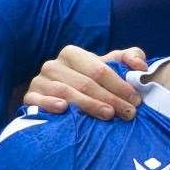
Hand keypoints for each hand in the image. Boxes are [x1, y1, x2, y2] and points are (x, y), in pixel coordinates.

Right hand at [21, 46, 146, 119]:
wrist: (63, 101)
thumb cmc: (91, 83)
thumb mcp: (111, 68)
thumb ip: (129, 59)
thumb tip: (140, 65)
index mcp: (72, 54)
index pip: (98, 69)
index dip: (119, 85)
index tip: (136, 100)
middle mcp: (53, 65)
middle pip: (84, 83)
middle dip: (109, 98)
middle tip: (127, 113)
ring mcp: (39, 82)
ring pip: (65, 93)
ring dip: (88, 105)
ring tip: (108, 115)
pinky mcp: (29, 98)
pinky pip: (38, 101)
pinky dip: (50, 104)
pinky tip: (64, 110)